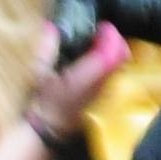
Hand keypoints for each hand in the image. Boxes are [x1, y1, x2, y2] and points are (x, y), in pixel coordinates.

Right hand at [25, 27, 128, 141]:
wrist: (48, 132)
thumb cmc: (42, 103)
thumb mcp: (39, 75)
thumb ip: (46, 50)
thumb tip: (51, 27)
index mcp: (86, 78)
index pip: (109, 53)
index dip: (110, 36)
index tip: (101, 27)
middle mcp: (101, 85)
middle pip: (121, 57)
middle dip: (115, 41)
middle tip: (102, 32)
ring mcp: (105, 92)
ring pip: (120, 66)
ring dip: (114, 51)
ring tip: (101, 42)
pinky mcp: (104, 97)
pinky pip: (115, 74)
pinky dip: (112, 62)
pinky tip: (98, 59)